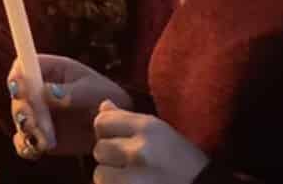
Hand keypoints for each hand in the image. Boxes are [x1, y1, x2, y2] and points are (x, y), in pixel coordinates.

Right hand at [8, 55, 131, 157]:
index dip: (17, 77)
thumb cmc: (104, 97)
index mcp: (49, 70)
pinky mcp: (39, 136)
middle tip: (32, 121)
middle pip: (17, 97)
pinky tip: (39, 149)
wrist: (115, 127)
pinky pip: (25, 142)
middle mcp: (37, 91)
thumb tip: (46, 92)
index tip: (20, 90)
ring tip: (44, 139)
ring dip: (26, 130)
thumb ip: (71, 92)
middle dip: (21, 109)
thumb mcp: (92, 90)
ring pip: (19, 121)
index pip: (22, 67)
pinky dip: (27, 147)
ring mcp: (36, 114)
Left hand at [92, 101, 207, 183]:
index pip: (101, 121)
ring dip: (111, 178)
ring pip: (100, 173)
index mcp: (149, 128)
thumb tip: (103, 106)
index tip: (120, 141)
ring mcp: (134, 178)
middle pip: (99, 148)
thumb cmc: (183, 163)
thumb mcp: (161, 133)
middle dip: (111, 158)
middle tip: (131, 165)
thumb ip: (129, 120)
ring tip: (132, 179)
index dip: (107, 133)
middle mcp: (140, 150)